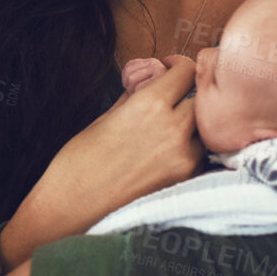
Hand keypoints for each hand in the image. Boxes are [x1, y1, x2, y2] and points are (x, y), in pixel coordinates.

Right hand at [0, 55, 204, 266]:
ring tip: (169, 128)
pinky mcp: (184, 181)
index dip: (178, 65)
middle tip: (172, 97)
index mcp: (149, 105)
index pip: (187, 71)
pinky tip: (166, 152)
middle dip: (188, 93)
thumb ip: (135, 97)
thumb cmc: (78, 163)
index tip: (168, 69)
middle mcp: (173, 128)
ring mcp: (184, 158)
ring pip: (204, 128)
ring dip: (192, 123)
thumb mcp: (104, 118)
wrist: (71, 210)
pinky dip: (190, 148)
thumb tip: (152, 80)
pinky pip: (200, 155)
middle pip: (202, 98)